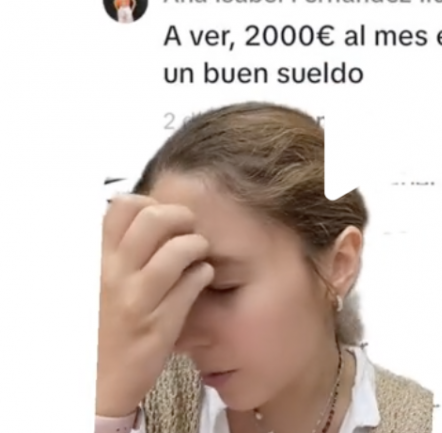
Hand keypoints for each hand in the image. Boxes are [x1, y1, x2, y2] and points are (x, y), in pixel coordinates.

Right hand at [95, 194, 213, 416]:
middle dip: (181, 216)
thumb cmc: (101, 325)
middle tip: (189, 229)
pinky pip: (194, 283)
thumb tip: (136, 213)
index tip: (161, 217)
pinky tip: (201, 278)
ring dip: (197, 245)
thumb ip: (113, 250)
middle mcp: (113, 275)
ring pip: (179, 249)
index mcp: (96, 260)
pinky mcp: (161, 324)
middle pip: (154, 218)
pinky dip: (204, 274)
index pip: (122, 207)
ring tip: (198, 255)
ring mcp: (138, 300)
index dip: (151, 203)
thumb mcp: (95, 281)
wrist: (94, 382)